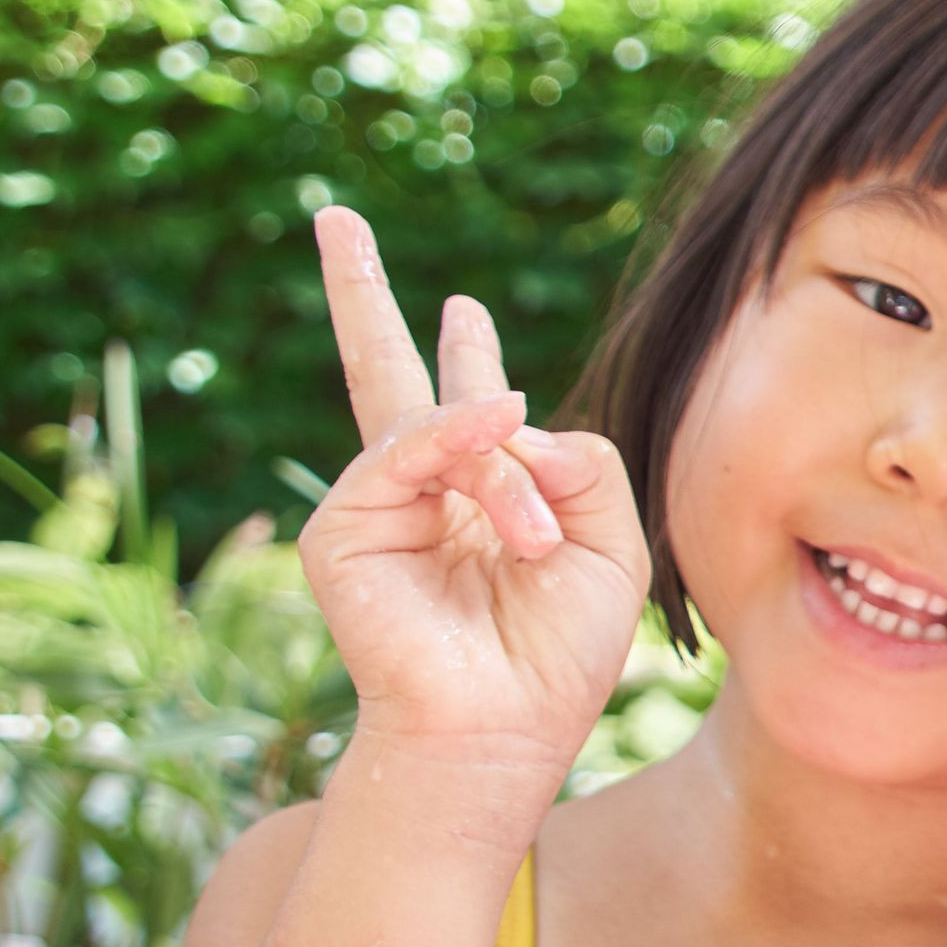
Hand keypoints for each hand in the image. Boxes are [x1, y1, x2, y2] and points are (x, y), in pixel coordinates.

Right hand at [298, 208, 651, 781]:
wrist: (503, 728)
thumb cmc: (559, 656)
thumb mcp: (611, 547)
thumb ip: (584, 462)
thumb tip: (513, 414)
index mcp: (485, 499)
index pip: (470, 409)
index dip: (466, 359)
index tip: (462, 313)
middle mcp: (423, 495)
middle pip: (384, 375)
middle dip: (360, 295)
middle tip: (334, 218)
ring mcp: (377, 508)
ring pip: (449, 432)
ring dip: (509, 486)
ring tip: (534, 547)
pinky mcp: (342, 530)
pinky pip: (407, 453)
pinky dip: (460, 451)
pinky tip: (499, 463)